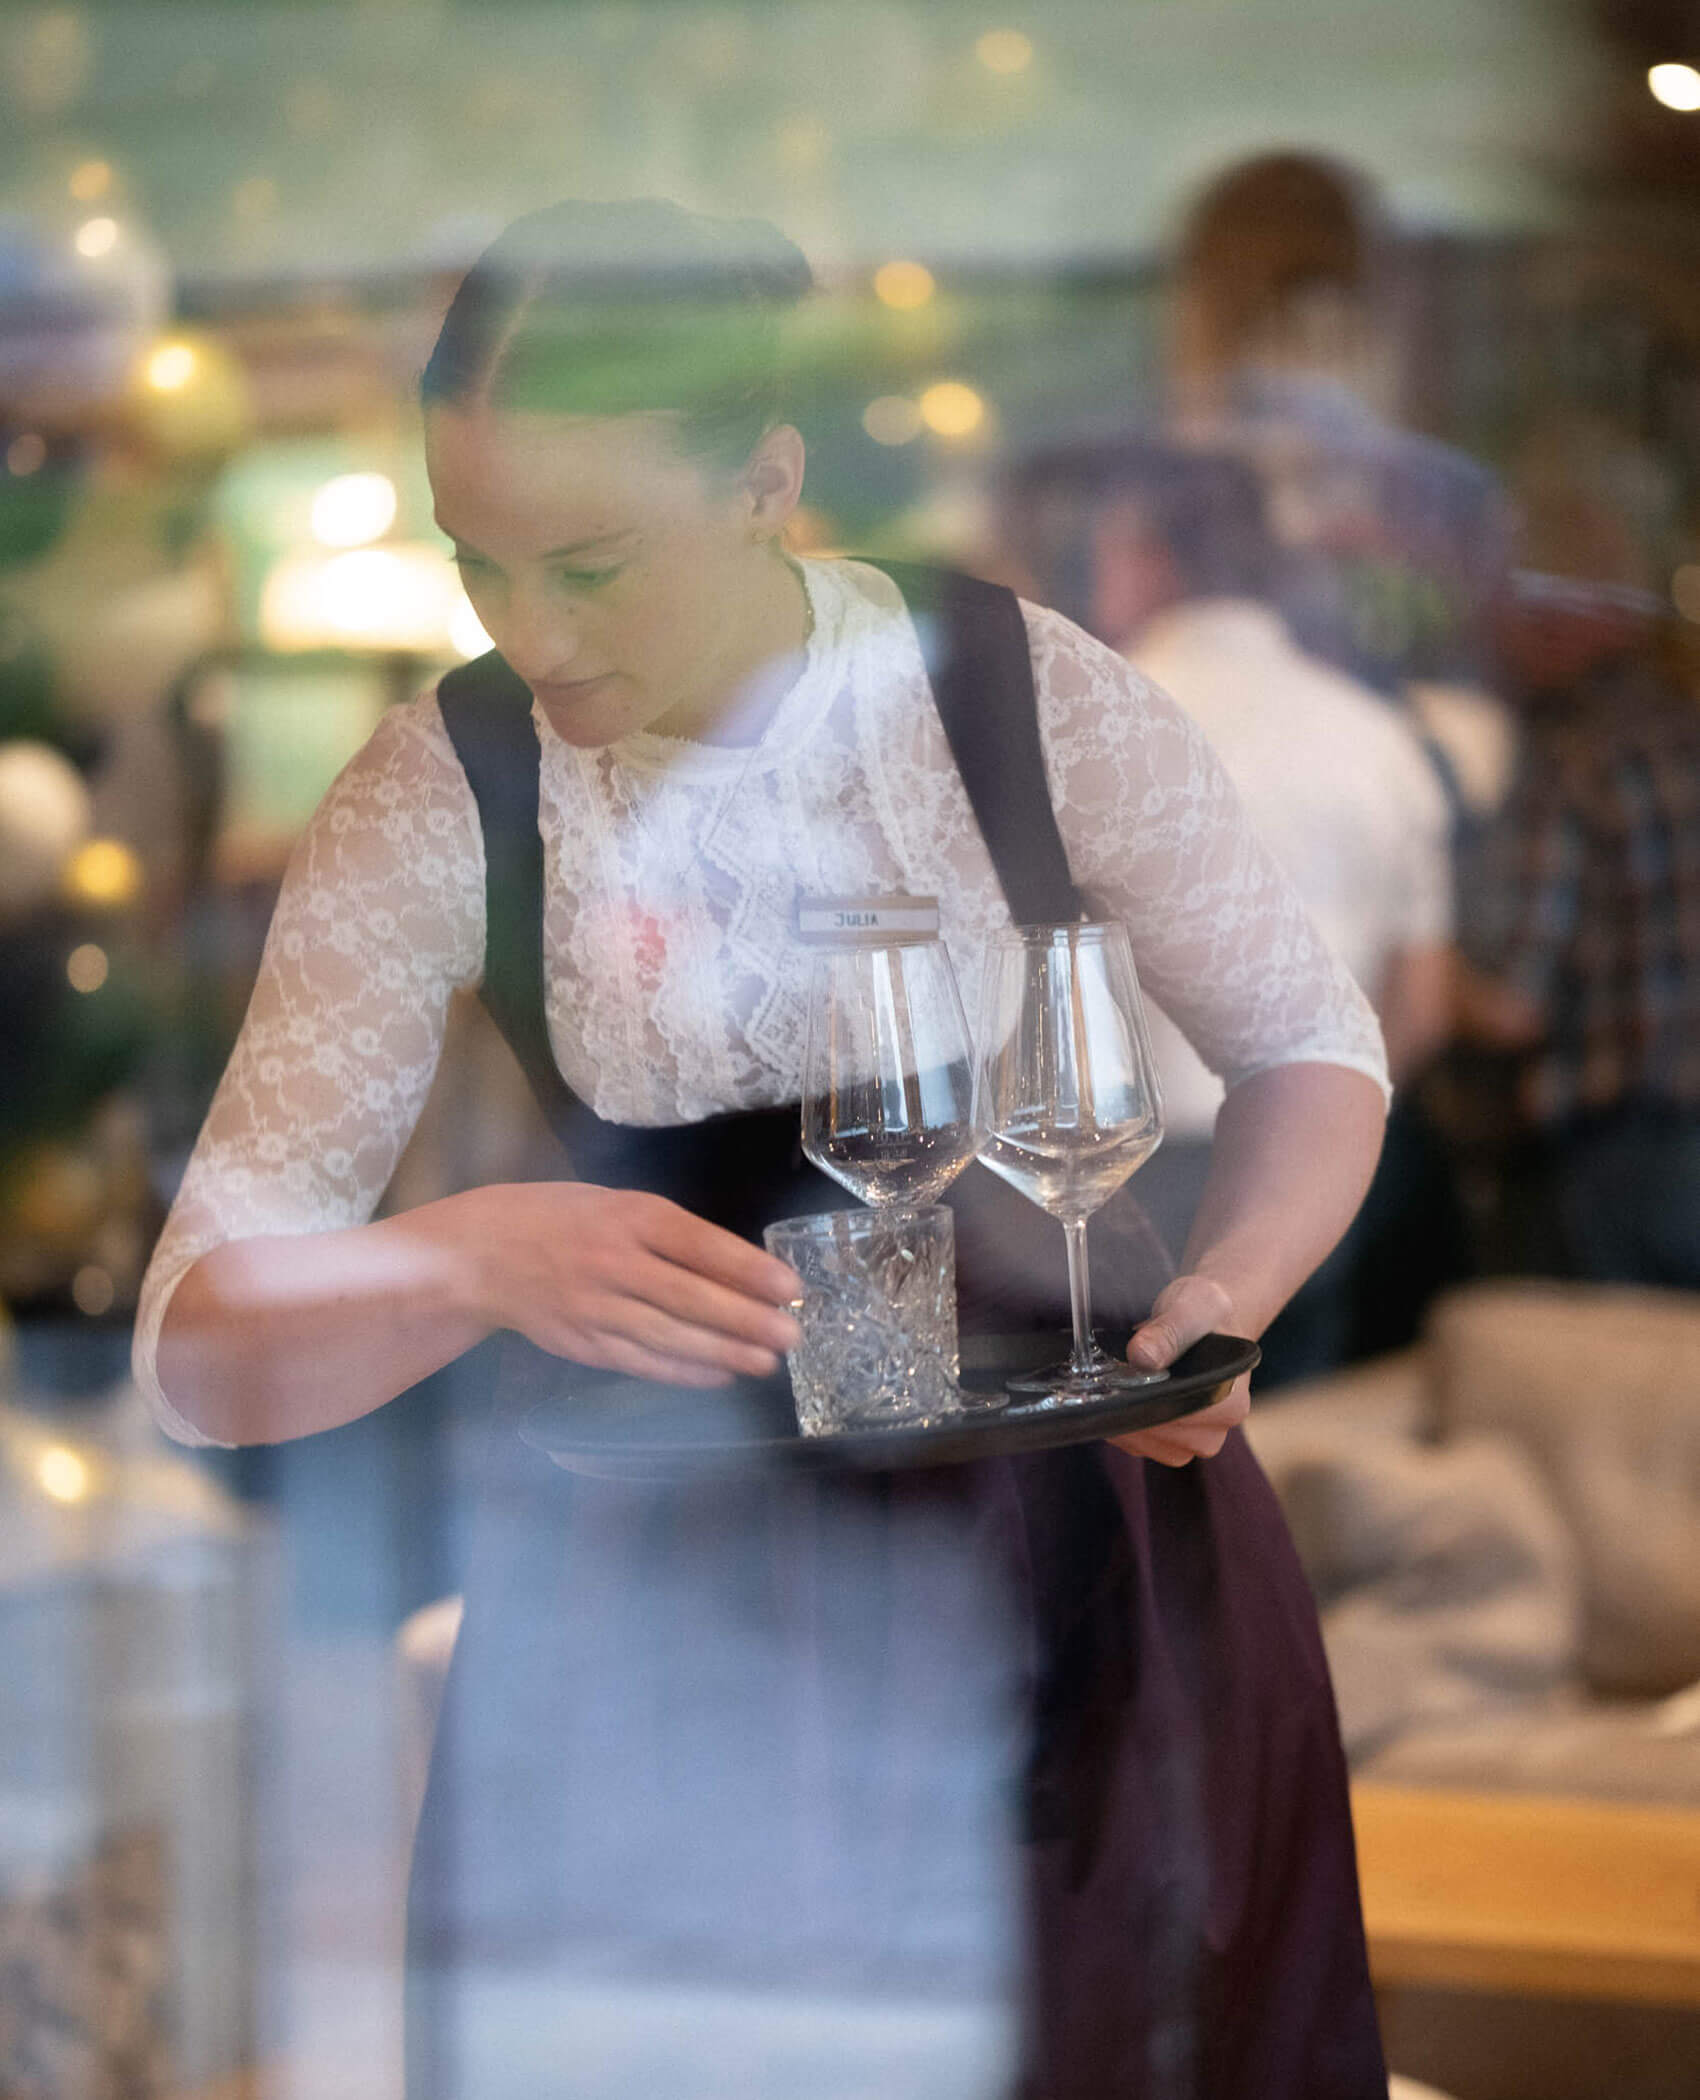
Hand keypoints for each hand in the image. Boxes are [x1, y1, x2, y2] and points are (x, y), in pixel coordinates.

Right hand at [462, 1182, 801, 1386]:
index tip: (790, 1287)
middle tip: (792, 1335)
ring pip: (669, 1337)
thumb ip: (670, 1234)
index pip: (697, 1244)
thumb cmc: (563, 1219)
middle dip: (746, 1320)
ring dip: (723, 1353)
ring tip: (767, 1362)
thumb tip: (741, 1270)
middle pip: (689, 1297)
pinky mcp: (582, 1345)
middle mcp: (612, 1263)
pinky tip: (719, 1374)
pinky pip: (640, 1362)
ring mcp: (595, 1309)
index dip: (747, 1268)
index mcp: (628, 1216)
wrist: (481, 1254)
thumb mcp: (616, 1205)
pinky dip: (683, 1371)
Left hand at [1110, 1272, 1249, 1464]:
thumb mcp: (1189, 1308)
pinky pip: (1140, 1446)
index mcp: (1231, 1400)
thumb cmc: (1205, 1312)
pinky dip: (1122, 1425)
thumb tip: (1142, 1357)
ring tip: (1115, 1385)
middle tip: (1110, 1379)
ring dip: (1121, 1419)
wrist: (1209, 1318)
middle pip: (1161, 1436)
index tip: (1118, 1380)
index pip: (1178, 1417)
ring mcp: (1197, 1439)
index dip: (1142, 1401)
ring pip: (1147, 1446)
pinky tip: (1118, 1398)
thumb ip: (1168, 1332)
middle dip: (1128, 1410)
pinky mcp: (1176, 1441)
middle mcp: (1219, 1427)